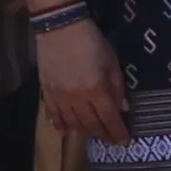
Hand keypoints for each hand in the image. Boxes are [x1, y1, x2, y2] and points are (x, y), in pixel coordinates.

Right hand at [36, 14, 127, 150]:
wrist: (60, 28)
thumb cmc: (91, 41)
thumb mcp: (112, 62)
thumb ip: (117, 87)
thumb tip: (123, 108)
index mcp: (96, 91)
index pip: (109, 118)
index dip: (117, 132)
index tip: (124, 142)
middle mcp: (77, 99)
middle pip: (91, 124)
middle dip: (102, 134)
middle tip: (110, 140)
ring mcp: (59, 97)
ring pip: (72, 123)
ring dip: (84, 132)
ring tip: (93, 135)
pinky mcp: (46, 92)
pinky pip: (53, 114)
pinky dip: (59, 125)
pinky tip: (64, 131)